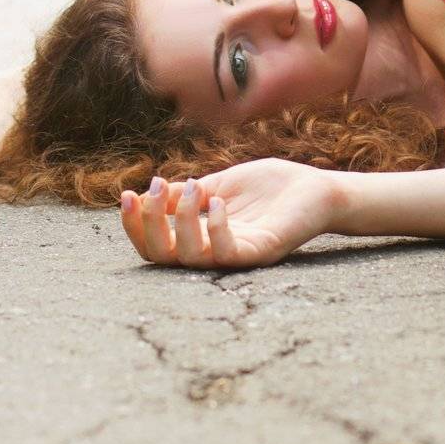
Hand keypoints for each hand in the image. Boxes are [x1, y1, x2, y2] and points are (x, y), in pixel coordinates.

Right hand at [120, 159, 340, 268]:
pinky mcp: (261, 252)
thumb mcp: (219, 185)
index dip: (135, 224)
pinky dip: (216, 229)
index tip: (126, 194)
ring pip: (190, 258)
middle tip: (152, 190)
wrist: (317, 189)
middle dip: (147, 225)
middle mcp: (214, 253)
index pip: (155, 245)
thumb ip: (185, 195)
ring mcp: (237, 256)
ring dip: (181, 221)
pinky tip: (218, 203)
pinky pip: (228, 253)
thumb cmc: (270, 188)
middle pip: (163, 258)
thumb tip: (143, 195)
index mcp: (200, 238)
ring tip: (192, 188)